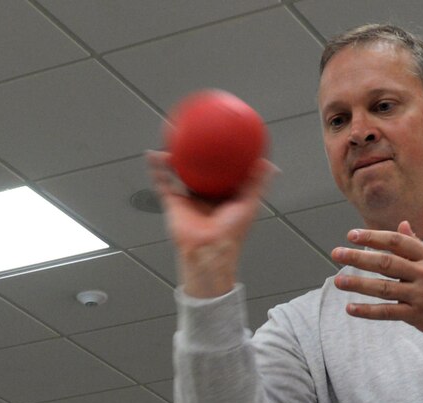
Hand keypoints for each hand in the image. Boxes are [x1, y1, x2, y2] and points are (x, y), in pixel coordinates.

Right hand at [145, 149, 276, 298]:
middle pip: (199, 167)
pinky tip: (152, 154)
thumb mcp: (249, 204)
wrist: (209, 251)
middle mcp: (204, 195)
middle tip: (195, 130)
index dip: (221, 154)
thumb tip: (270, 163)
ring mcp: (187, 198)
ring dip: (173, 155)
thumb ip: (258, 184)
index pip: (222, 170)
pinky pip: (162, 183)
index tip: (222, 136)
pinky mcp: (173, 204)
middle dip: (196, 151)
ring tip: (170, 135)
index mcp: (221, 194)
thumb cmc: (232, 233)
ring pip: (178, 172)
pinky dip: (155, 170)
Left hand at [331, 221, 422, 351]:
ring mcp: (421, 295)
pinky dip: (367, 311)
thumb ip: (418, 245)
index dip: (373, 237)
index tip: (351, 235)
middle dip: (358, 257)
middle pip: (386, 262)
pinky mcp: (418, 316)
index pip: (397, 241)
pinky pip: (388, 312)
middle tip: (336, 254)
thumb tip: (401, 224)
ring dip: (358, 284)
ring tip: (338, 281)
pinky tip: (350, 308)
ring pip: (383, 288)